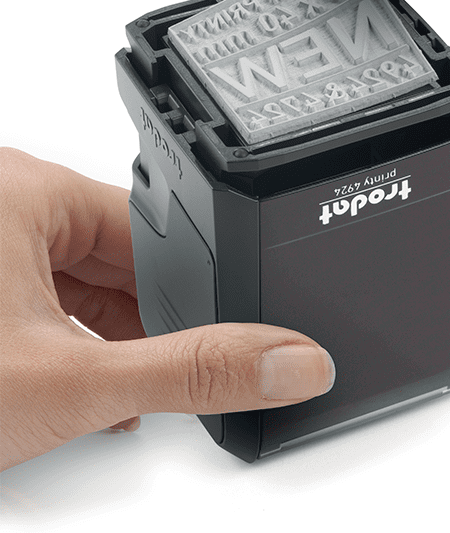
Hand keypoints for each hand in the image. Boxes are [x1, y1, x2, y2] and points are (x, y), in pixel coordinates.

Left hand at [0, 148, 334, 470]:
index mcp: (28, 189)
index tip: (225, 325)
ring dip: (109, 337)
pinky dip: (70, 340)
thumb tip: (291, 358)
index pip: (157, 228)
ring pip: (86, 281)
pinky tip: (82, 384)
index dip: (199, 284)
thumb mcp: (72, 382)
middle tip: (153, 367)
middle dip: (147, 321)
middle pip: (123, 258)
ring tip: (111, 388)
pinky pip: (46, 296)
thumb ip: (190, 373)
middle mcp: (6, 202)